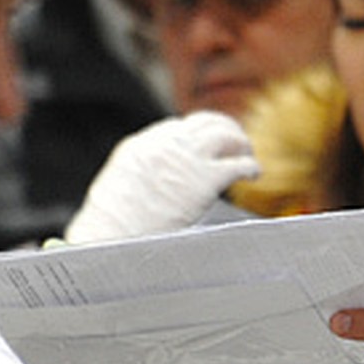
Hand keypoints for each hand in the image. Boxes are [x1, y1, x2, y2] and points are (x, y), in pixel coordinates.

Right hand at [65, 111, 259, 243]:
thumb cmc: (110, 226)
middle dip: (223, 129)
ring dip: (241, 143)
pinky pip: (238, 164)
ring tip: (247, 155)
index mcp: (141, 145)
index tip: (207, 145)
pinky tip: (253, 174)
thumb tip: (156, 176)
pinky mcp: (205, 180)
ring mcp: (187, 160)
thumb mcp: (117, 183)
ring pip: (226, 135)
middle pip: (206, 122)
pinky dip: (250, 166)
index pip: (177, 127)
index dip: (196, 135)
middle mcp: (166, 145)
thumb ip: (140, 170)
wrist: (112, 241)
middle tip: (236, 143)